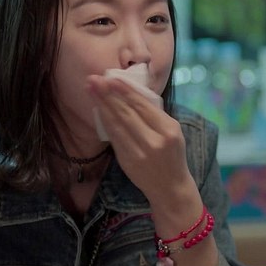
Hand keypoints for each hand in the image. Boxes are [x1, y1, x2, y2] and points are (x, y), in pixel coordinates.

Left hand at [87, 75, 196, 205]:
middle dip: (109, 94)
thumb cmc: (172, 155)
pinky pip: (114, 138)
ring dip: (103, 105)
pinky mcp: (128, 162)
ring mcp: (139, 153)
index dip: (125, 91)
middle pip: (127, 113)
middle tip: (94, 79)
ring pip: (118, 125)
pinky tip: (98, 110)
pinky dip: (105, 122)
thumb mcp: (173, 132)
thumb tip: (130, 93)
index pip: (143, 106)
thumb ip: (155, 115)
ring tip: (92, 90)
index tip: (111, 78)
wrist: (171, 188)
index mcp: (169, 130)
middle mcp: (154, 141)